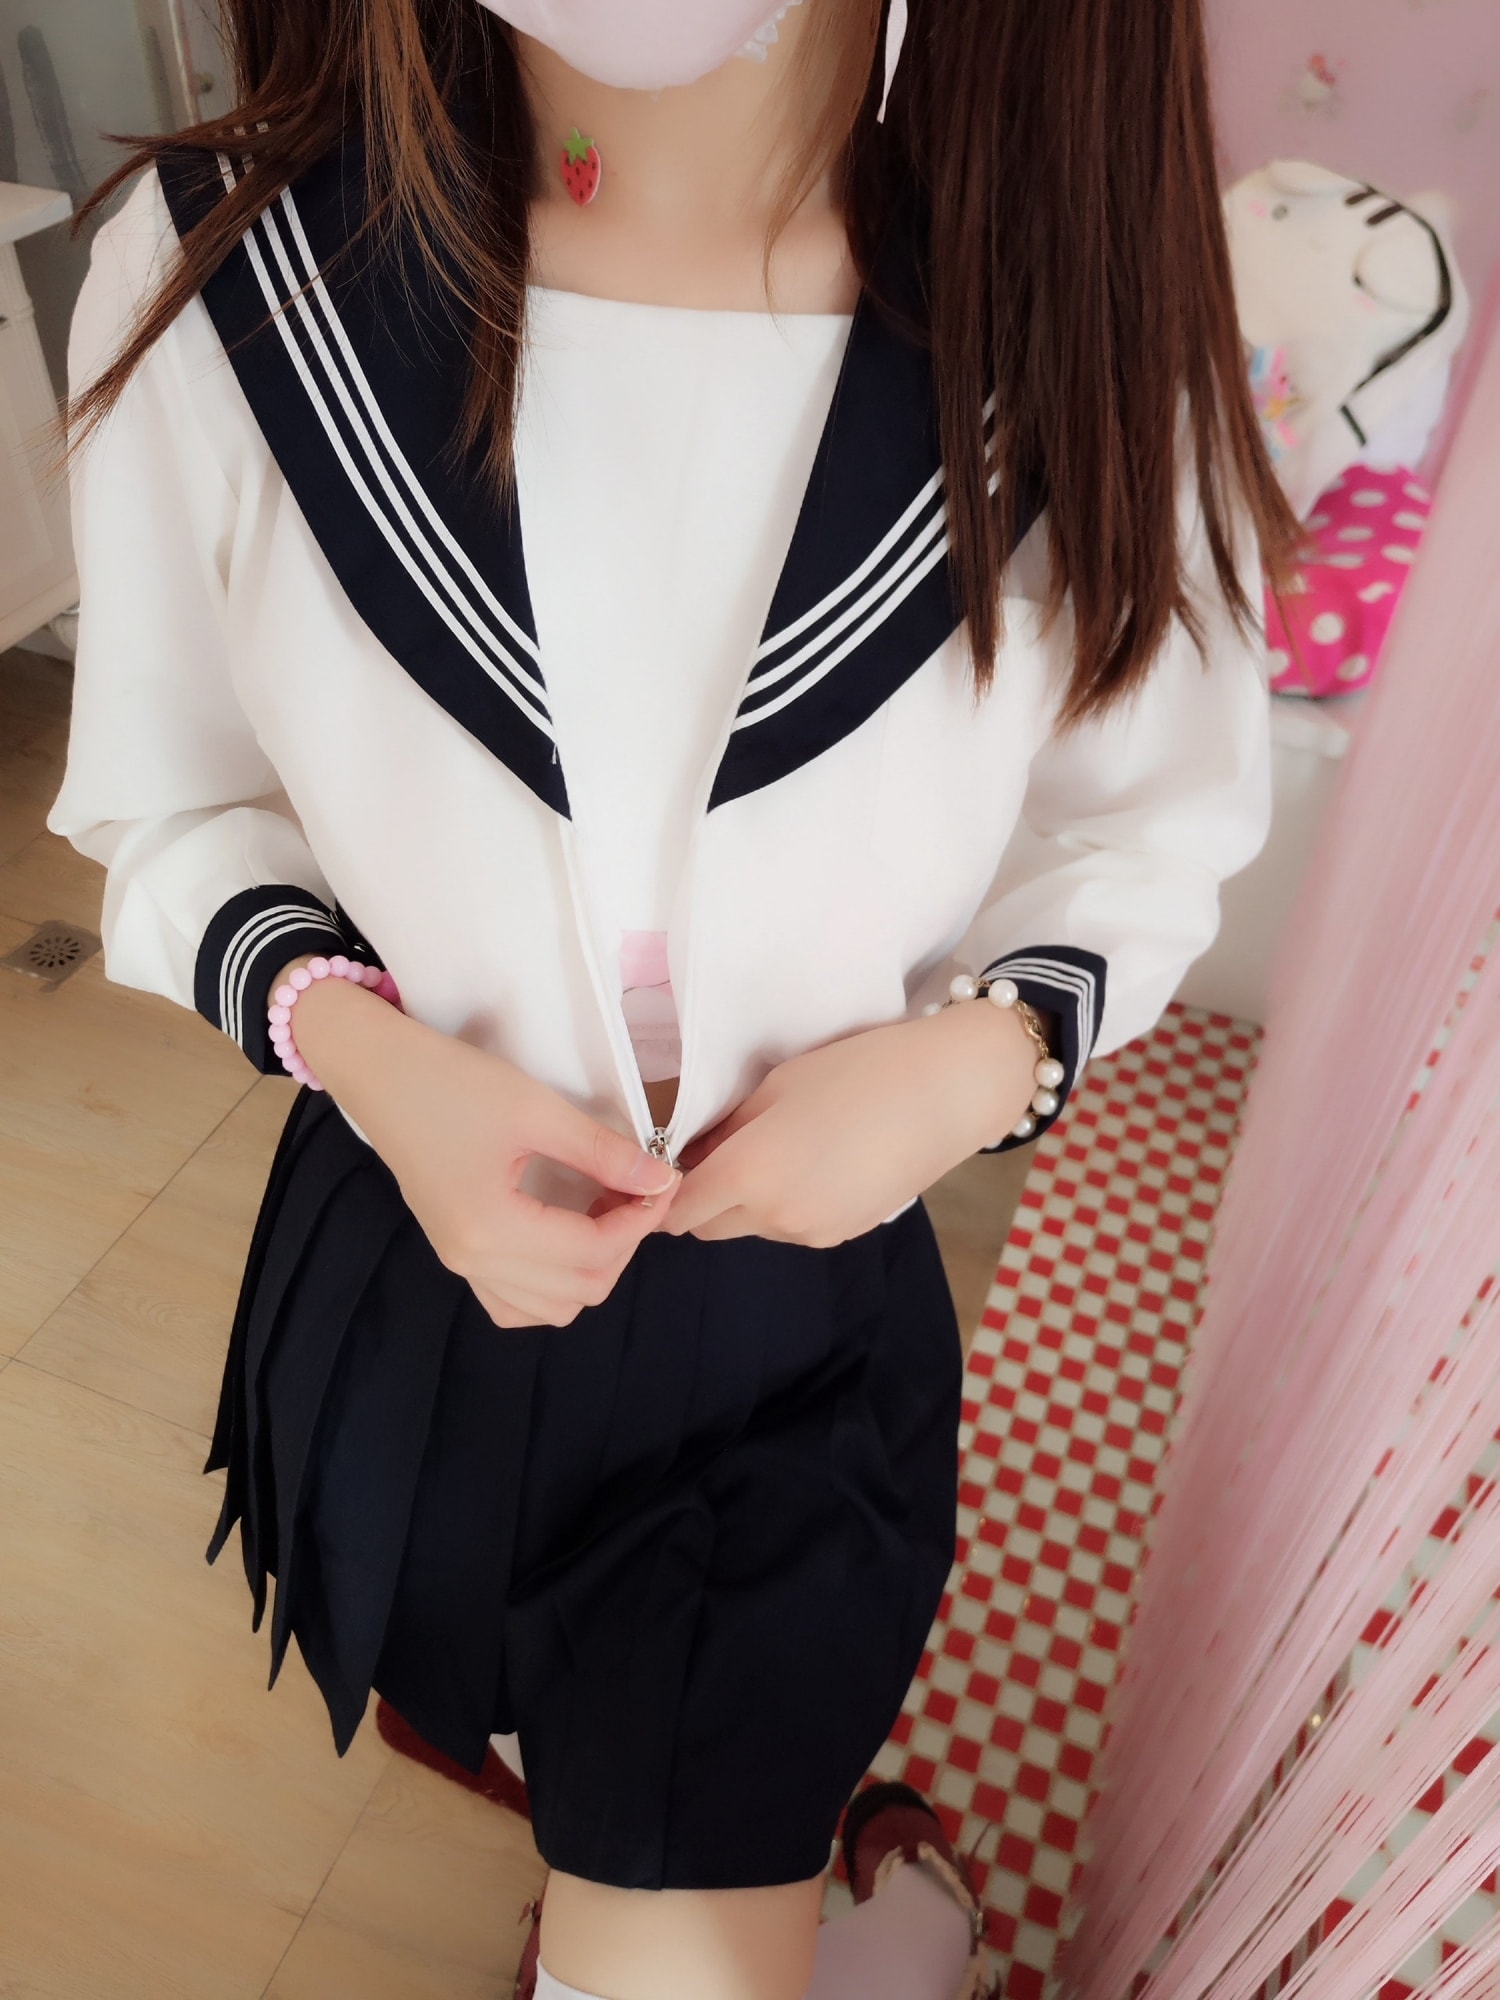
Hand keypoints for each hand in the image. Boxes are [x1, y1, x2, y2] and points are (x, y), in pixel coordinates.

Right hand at [274, 956, 680, 1327]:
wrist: (379, 1072)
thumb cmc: (450, 1083)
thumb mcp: (536, 1109)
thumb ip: (602, 1152)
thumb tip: (661, 1180)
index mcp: (490, 1228)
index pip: (593, 1251)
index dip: (641, 1219)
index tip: (664, 1179)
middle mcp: (472, 1260)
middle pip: (579, 1291)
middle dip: (623, 1244)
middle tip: (639, 1189)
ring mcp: (460, 1263)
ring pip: (550, 1308)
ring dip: (592, 1268)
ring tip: (605, 1209)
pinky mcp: (456, 1252)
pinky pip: (515, 1301)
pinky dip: (553, 1283)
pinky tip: (567, 1233)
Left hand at [660, 1001, 1041, 1245]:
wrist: (947, 1093)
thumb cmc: (857, 1071)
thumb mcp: (775, 1087)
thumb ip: (725, 1130)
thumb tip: (693, 1154)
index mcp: (750, 1173)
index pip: (677, 1211)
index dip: (665, 1191)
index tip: (672, 1163)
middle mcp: (776, 1217)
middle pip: (708, 1228)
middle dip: (703, 1198)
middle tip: (720, 1152)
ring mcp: (812, 1233)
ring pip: (750, 1229)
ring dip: (746, 1203)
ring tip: (781, 1150)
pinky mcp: (841, 1236)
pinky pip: (790, 1229)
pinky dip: (785, 1206)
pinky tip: (817, 1164)